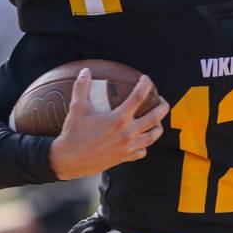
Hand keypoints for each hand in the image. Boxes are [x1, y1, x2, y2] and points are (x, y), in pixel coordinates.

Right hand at [49, 68, 169, 179]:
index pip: (138, 97)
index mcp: (118, 119)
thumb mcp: (77, 108)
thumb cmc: (73, 134)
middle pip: (155, 117)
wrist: (70, 161)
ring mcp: (128, 147)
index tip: (146, 80)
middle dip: (162, 106)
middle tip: (160, 100)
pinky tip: (141, 140)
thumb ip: (82, 88)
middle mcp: (128, 133)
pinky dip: (145, 145)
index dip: (145, 85)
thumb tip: (85, 71)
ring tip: (156, 120)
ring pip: (153, 136)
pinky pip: (142, 152)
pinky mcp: (125, 158)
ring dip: (158, 126)